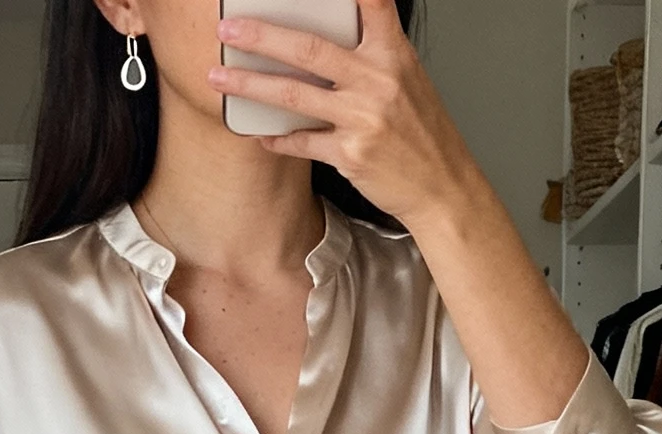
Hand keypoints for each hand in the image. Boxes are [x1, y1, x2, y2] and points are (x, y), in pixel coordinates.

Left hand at [210, 0, 471, 230]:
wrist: (441, 188)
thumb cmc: (422, 135)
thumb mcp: (407, 80)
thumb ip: (371, 55)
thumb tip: (324, 42)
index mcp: (394, 54)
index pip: (371, 3)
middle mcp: (378, 80)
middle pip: (310, 50)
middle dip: (261, 37)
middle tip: (228, 31)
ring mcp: (363, 118)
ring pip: (294, 96)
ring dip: (250, 86)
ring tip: (219, 79)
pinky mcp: (351, 154)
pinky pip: (303, 141)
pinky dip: (277, 139)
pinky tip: (259, 135)